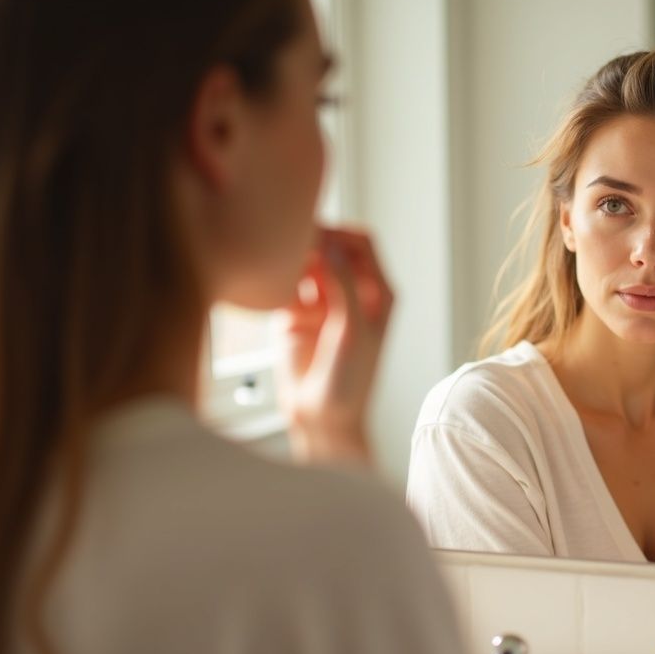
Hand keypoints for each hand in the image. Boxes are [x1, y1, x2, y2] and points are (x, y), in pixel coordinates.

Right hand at [277, 226, 393, 463]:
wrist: (322, 420)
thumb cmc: (351, 381)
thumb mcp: (353, 329)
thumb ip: (344, 285)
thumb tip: (328, 243)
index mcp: (377, 292)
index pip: (361, 243)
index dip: (340, 233)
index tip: (317, 235)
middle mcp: (350, 292)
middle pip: (330, 247)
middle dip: (312, 244)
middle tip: (292, 251)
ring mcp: (320, 302)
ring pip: (304, 263)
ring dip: (293, 264)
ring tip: (285, 279)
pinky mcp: (292, 315)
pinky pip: (283, 286)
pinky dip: (278, 285)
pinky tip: (277, 300)